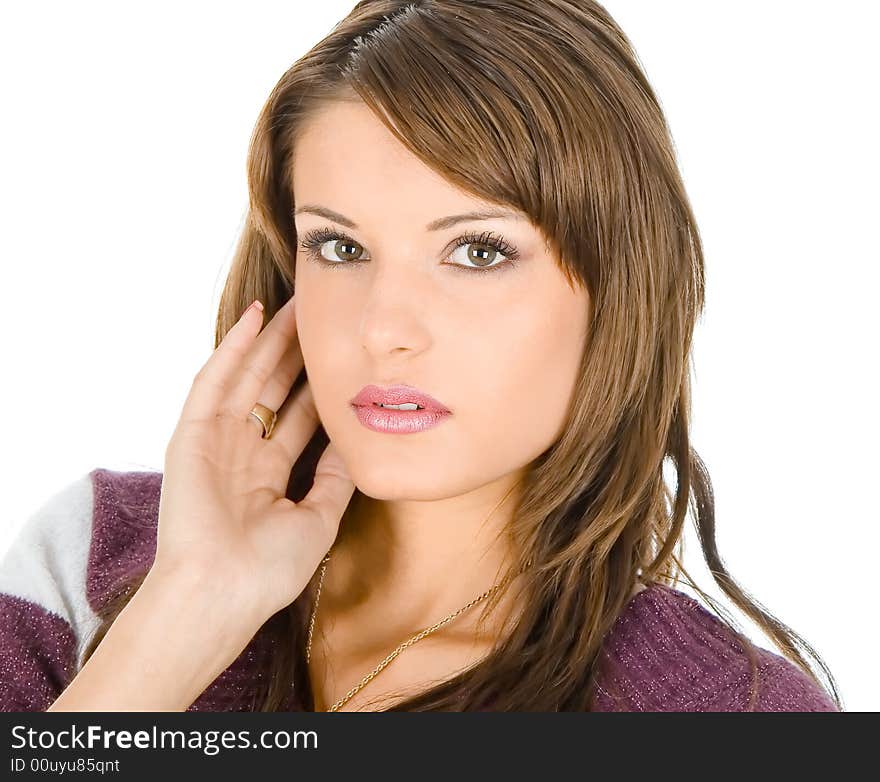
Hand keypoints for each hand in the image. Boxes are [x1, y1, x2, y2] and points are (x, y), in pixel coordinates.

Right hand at [152, 294, 354, 626]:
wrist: (220, 594)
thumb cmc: (267, 569)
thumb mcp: (317, 518)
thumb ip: (334, 478)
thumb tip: (356, 441)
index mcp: (267, 474)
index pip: (299, 417)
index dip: (321, 386)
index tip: (345, 358)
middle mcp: (241, 452)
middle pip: (274, 389)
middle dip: (297, 354)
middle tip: (321, 316)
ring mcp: (214, 441)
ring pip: (247, 377)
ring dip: (269, 341)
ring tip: (294, 305)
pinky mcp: (191, 434)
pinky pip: (214, 381)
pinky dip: (233, 347)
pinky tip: (254, 317)